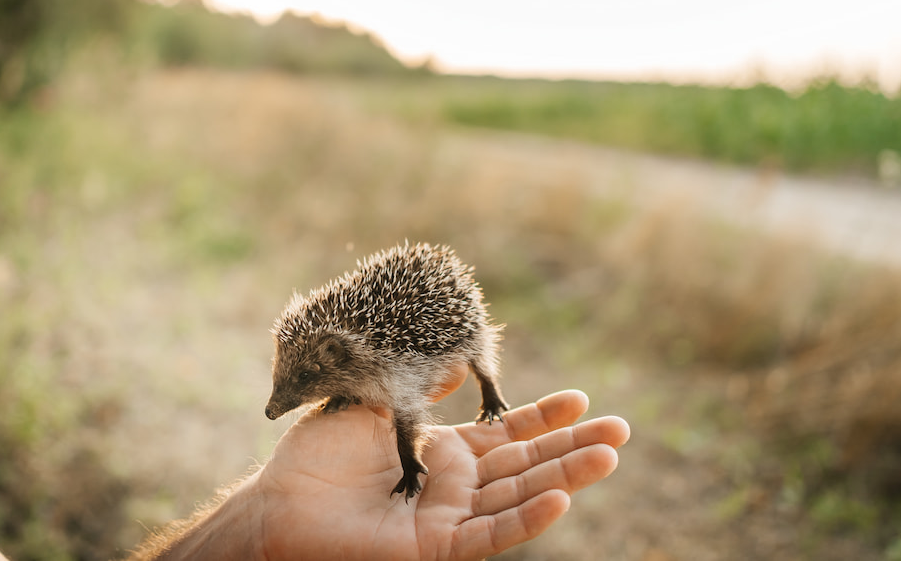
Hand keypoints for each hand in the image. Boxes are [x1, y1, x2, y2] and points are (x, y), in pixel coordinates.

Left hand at [149, 387, 628, 560]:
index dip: (543, 419)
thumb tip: (459, 359)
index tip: (582, 398)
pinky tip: (561, 498)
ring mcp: (449, 519)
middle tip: (623, 430)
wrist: (277, 505)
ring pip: (520, 498)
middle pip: (526, 467)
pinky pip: (490, 536)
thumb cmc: (315, 458)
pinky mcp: (437, 549)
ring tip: (610, 455)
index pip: (505, 437)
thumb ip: (422, 388)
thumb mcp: (378, 404)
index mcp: (440, 453)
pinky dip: (527, 519)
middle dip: (573, 448)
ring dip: (566, 477)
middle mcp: (453, 487)